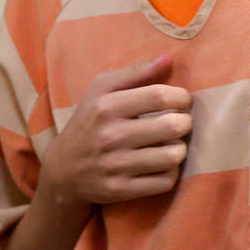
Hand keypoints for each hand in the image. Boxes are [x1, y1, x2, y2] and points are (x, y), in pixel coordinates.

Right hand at [41, 55, 190, 207]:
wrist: (63, 169)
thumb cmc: (89, 121)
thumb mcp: (101, 90)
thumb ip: (135, 73)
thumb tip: (168, 59)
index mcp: (106, 106)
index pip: (159, 96)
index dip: (180, 97)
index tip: (182, 100)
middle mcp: (110, 136)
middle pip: (171, 126)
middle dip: (186, 122)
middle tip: (182, 122)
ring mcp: (115, 166)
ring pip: (172, 156)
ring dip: (180, 149)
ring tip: (173, 143)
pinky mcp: (120, 190)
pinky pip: (165, 181)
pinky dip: (171, 172)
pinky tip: (163, 164)